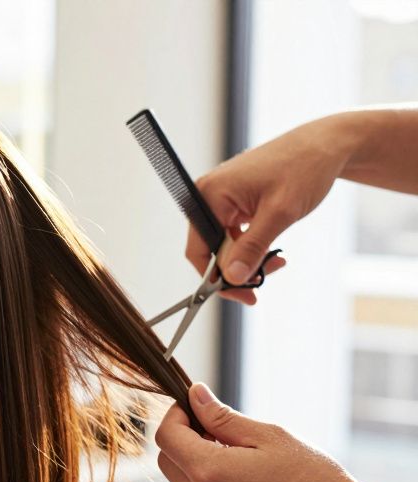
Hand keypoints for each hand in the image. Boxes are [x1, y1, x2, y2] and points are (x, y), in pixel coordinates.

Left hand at [154, 383, 371, 481]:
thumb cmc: (313, 480)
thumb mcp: (269, 436)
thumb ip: (222, 417)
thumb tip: (195, 396)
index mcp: (209, 472)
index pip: (166, 437)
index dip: (176, 415)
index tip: (194, 406)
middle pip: (166, 462)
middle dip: (181, 439)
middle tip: (215, 428)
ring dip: (191, 464)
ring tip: (232, 455)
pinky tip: (237, 480)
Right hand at [187, 118, 349, 303]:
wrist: (326, 145)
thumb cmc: (304, 168)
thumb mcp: (279, 213)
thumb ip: (253, 247)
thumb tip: (232, 277)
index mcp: (210, 194)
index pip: (198, 248)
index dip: (217, 276)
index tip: (242, 293)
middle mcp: (209, 194)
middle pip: (210, 248)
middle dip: (236, 268)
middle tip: (264, 280)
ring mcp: (222, 197)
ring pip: (224, 243)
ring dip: (246, 258)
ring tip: (275, 262)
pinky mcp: (235, 200)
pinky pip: (234, 232)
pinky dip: (251, 245)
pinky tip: (271, 248)